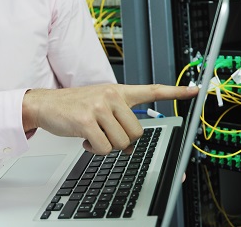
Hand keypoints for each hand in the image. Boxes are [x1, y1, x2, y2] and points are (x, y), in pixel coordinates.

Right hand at [22, 83, 198, 154]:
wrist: (46, 104)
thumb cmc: (75, 106)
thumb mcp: (100, 106)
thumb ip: (120, 120)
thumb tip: (130, 146)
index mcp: (119, 91)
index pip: (152, 90)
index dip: (176, 92)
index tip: (195, 91)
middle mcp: (112, 96)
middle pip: (137, 132)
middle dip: (122, 140)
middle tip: (105, 133)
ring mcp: (99, 107)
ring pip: (121, 143)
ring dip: (107, 145)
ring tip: (93, 133)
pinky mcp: (87, 121)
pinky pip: (103, 148)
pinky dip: (94, 150)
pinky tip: (85, 138)